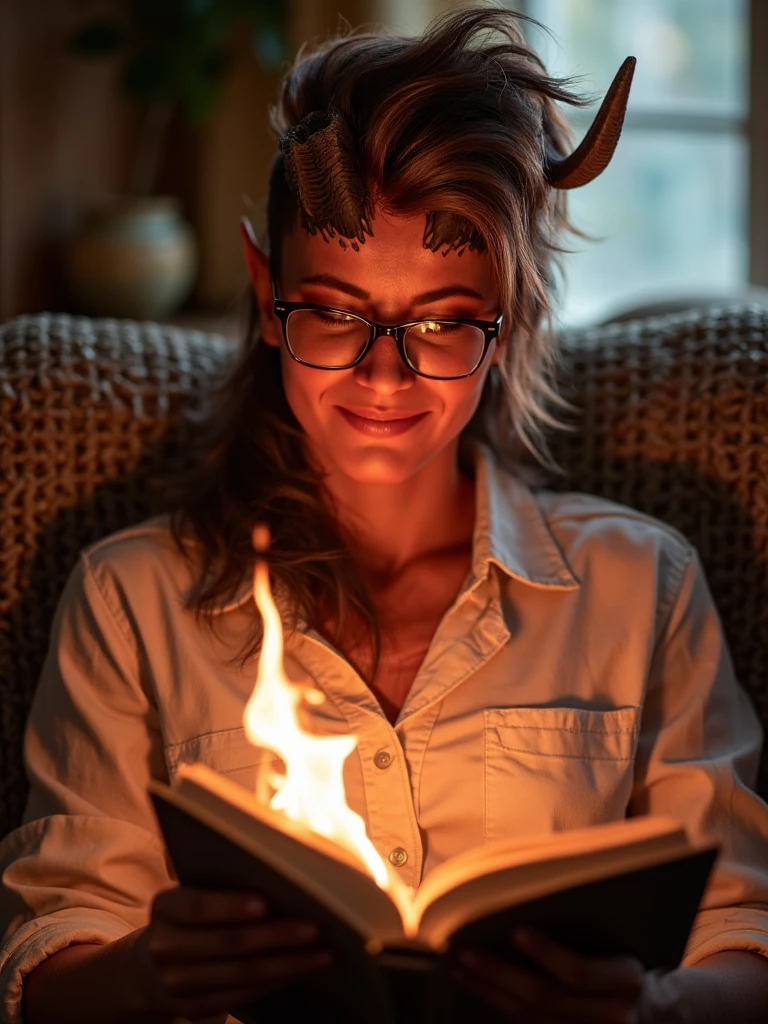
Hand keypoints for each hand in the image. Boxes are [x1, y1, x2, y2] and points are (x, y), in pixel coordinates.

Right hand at [132, 885, 331, 1020]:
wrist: (150, 967)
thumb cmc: (189, 917)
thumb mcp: (191, 895)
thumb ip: (223, 886)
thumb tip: (283, 877)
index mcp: (166, 908)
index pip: (197, 907)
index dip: (230, 907)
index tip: (264, 903)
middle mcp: (166, 947)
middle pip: (228, 943)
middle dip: (276, 936)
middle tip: (314, 927)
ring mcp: (178, 984)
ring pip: (242, 974)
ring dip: (288, 964)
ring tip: (322, 952)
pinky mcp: (195, 1008)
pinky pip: (243, 995)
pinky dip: (278, 981)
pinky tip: (302, 969)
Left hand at [455, 928, 651, 1022]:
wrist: (662, 1013)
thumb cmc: (634, 960)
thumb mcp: (625, 942)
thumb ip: (590, 925)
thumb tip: (535, 888)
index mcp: (626, 981)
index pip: (580, 973)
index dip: (547, 954)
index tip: (515, 931)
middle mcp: (611, 1017)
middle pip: (546, 999)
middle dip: (499, 975)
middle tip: (463, 952)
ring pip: (531, 1020)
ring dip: (489, 992)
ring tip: (458, 967)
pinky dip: (500, 1008)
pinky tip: (477, 989)